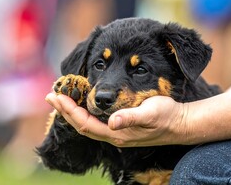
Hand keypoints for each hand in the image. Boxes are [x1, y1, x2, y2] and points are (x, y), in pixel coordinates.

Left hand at [45, 93, 189, 146]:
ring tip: (61, 98)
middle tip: (50, 96)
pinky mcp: (120, 126)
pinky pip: (95, 120)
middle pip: (81, 124)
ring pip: (86, 122)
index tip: (57, 97)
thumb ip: (130, 118)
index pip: (84, 123)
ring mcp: (115, 131)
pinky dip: (84, 110)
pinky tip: (82, 102)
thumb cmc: (166, 117)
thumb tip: (112, 122)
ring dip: (72, 110)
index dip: (68, 111)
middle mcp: (112, 134)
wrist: (180, 124)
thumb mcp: (150, 113)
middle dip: (64, 110)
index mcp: (116, 133)